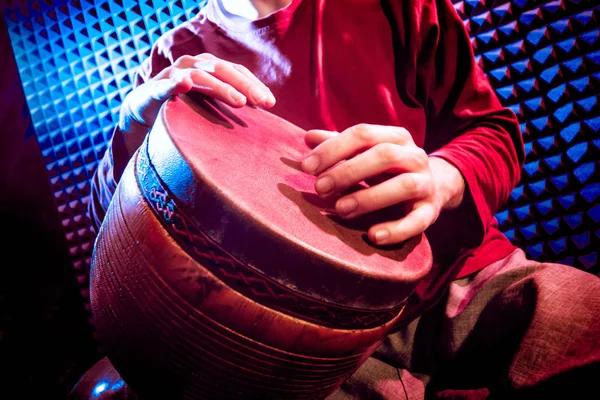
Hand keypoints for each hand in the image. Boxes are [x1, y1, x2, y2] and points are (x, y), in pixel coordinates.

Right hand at [119, 53, 274, 150]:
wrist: (144, 111)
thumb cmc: (184, 107)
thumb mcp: (210, 103)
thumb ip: (231, 102)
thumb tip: (263, 112)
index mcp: (209, 67)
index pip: (237, 72)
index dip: (254, 84)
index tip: (270, 103)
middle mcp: (193, 65)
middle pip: (223, 70)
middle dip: (244, 85)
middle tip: (261, 102)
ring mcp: (174, 74)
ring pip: (201, 77)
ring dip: (220, 87)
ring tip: (237, 100)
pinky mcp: (155, 88)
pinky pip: (166, 85)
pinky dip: (175, 84)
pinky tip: (185, 85)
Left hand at [301, 124, 463, 245]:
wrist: (433, 188)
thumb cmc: (387, 170)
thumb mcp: (365, 155)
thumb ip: (338, 146)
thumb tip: (309, 137)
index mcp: (395, 137)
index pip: (363, 134)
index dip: (333, 148)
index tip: (307, 167)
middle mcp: (414, 156)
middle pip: (384, 156)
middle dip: (349, 171)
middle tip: (320, 188)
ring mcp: (426, 183)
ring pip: (404, 185)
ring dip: (369, 197)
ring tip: (340, 209)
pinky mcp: (431, 211)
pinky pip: (418, 221)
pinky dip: (396, 230)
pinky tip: (373, 236)